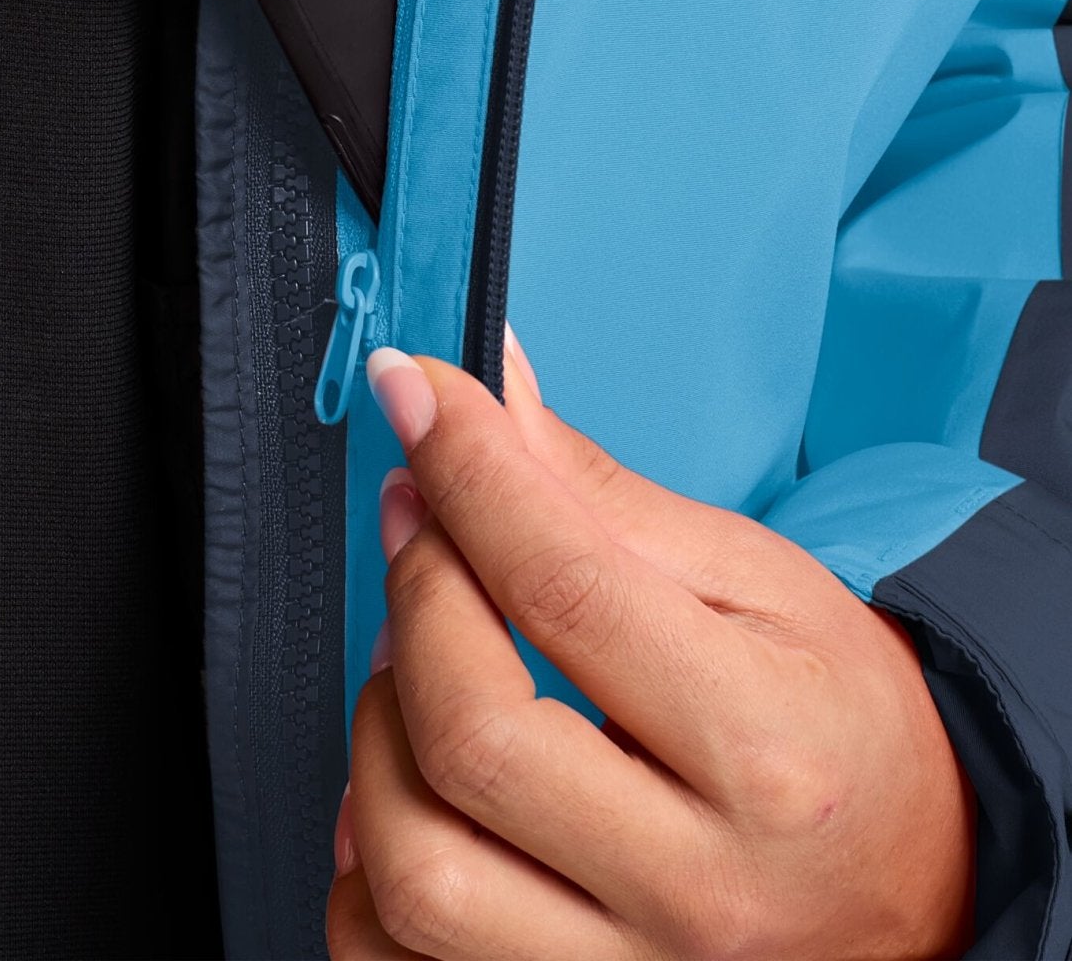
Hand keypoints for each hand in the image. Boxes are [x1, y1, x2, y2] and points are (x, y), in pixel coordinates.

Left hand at [329, 334, 974, 960]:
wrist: (919, 886)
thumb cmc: (838, 730)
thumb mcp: (758, 582)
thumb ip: (600, 495)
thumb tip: (488, 393)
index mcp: (763, 751)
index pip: (564, 590)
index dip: (466, 468)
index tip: (414, 392)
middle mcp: (696, 888)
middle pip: (471, 735)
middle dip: (416, 593)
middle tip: (426, 530)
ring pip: (414, 872)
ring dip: (378, 736)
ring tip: (423, 671)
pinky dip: (361, 869)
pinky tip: (411, 791)